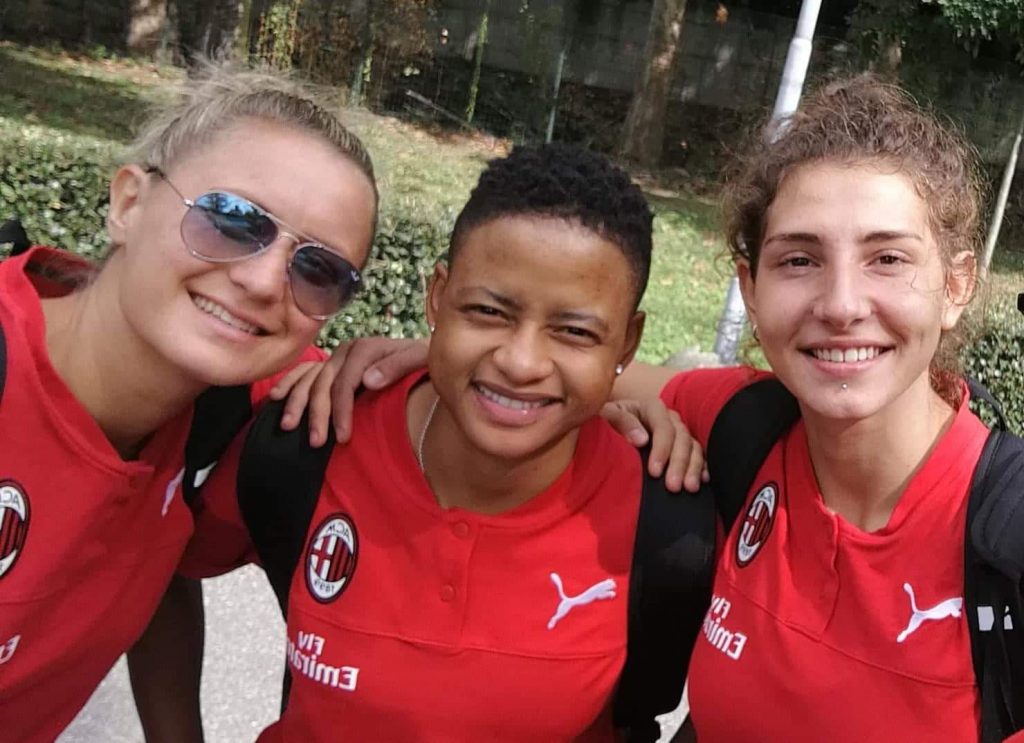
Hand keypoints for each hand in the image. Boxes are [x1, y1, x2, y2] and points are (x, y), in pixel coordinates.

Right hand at [270, 337, 428, 445]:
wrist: (423, 354)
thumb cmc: (423, 361)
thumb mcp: (419, 359)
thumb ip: (396, 366)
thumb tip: (367, 381)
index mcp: (367, 348)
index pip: (346, 382)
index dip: (341, 410)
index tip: (342, 437)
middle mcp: (347, 350)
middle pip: (324, 383)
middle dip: (317, 413)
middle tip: (315, 442)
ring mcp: (337, 357)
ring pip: (310, 379)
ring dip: (296, 402)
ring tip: (287, 426)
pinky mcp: (331, 364)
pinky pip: (304, 372)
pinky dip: (289, 383)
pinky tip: (275, 397)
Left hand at [600, 399, 706, 493]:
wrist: (606, 431)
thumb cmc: (604, 422)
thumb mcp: (606, 416)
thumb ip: (621, 422)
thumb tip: (642, 439)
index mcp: (651, 408)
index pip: (663, 427)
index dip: (662, 449)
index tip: (654, 472)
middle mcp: (669, 418)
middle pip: (682, 438)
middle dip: (679, 463)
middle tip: (673, 487)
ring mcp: (678, 432)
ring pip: (693, 447)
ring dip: (693, 468)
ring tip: (690, 488)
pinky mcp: (683, 447)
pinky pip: (698, 455)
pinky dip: (701, 467)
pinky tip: (703, 480)